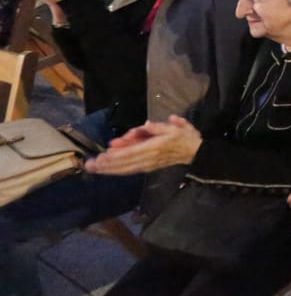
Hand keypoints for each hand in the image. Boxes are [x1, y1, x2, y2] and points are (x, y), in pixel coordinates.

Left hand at [85, 116, 200, 175]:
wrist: (196, 152)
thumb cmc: (184, 136)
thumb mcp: (175, 126)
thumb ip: (158, 126)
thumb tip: (146, 125)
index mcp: (154, 147)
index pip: (130, 153)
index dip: (114, 156)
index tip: (101, 156)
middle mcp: (148, 159)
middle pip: (123, 163)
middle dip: (106, 165)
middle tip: (89, 165)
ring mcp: (147, 165)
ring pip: (125, 169)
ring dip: (108, 169)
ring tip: (94, 168)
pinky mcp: (148, 168)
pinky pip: (130, 170)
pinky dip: (118, 170)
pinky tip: (108, 170)